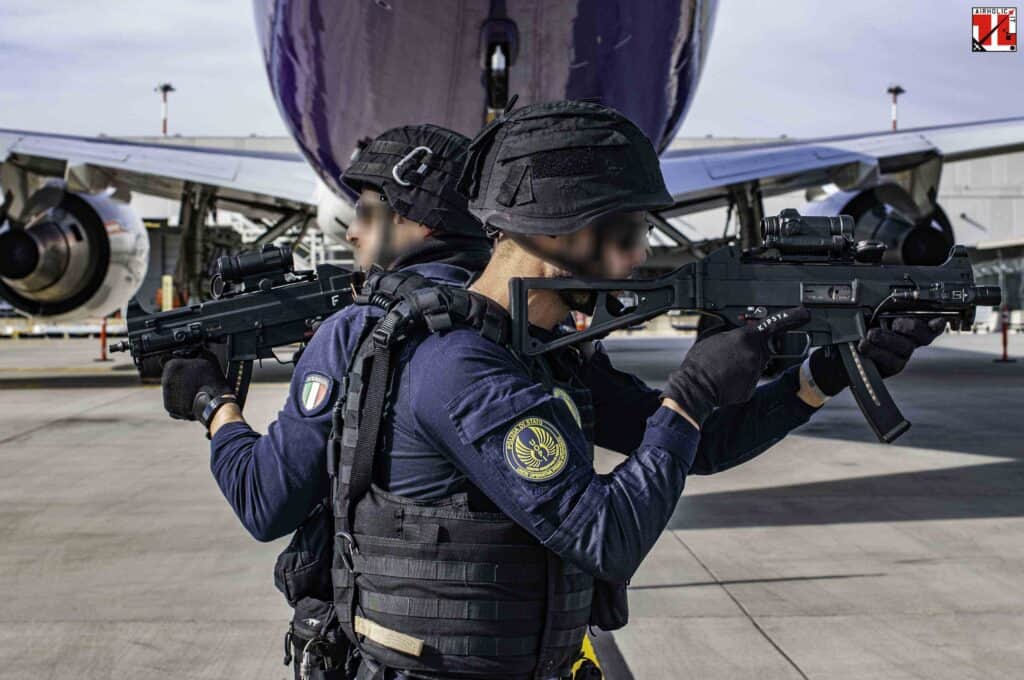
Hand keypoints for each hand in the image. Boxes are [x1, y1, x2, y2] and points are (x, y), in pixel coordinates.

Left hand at [161, 350, 232, 421]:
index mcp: (171, 366)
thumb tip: (188, 348)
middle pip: (169, 374)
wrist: (215, 404)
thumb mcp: (207, 357)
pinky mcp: (169, 407)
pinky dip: (179, 399)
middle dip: (179, 375)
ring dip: (179, 387)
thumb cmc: (212, 380)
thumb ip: (194, 350)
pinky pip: (173, 399)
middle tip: (194, 378)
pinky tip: (191, 397)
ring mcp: (165, 394)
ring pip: (171, 387)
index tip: (190, 366)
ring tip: (194, 388)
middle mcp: (165, 380)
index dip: (180, 362)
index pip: (170, 359)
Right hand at [663, 307, 809, 426]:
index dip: (792, 318)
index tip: (804, 314)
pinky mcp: (751, 388)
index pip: (776, 324)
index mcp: (747, 337)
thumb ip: (729, 330)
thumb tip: (734, 327)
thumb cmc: (700, 362)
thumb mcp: (710, 336)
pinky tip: (724, 379)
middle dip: (751, 347)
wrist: (694, 389)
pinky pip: (748, 379)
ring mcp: (756, 373)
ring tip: (721, 367)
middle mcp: (756, 354)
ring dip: (742, 364)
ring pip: (754, 364)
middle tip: (731, 353)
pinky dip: (738, 379)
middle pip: (762, 346)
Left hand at [807, 316, 946, 396]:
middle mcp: (908, 341)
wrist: (839, 354)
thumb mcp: (865, 316)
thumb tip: (891, 303)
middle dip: (909, 326)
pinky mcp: (892, 368)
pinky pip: (890, 360)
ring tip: (870, 334)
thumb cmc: (854, 332)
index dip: (936, 323)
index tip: (938, 321)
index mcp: (906, 325)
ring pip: (904, 347)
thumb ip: (881, 311)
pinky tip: (865, 346)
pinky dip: (876, 351)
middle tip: (894, 323)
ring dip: (887, 339)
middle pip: (921, 334)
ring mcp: (902, 355)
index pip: (927, 323)